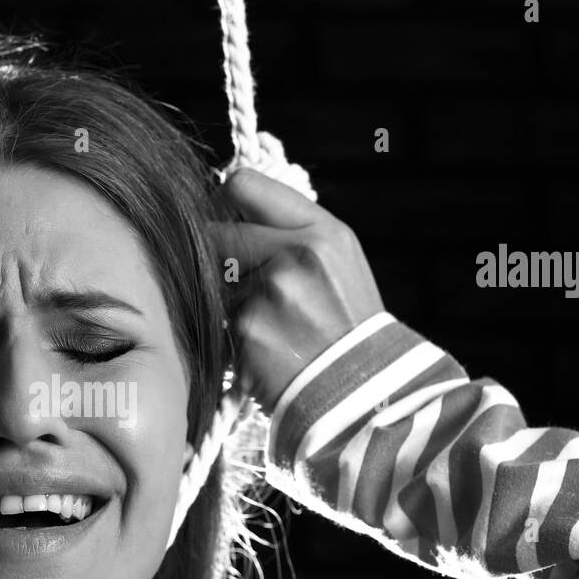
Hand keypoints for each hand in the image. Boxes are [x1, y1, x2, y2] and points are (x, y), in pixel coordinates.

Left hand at [210, 166, 385, 414]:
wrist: (364, 394)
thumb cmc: (350, 328)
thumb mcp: (340, 263)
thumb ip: (291, 232)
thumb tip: (229, 205)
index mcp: (322, 232)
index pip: (243, 184)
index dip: (226, 202)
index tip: (228, 218)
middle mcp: (293, 255)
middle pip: (215, 236)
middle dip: (220, 260)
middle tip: (246, 287)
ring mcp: (266, 294)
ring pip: (213, 286)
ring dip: (228, 305)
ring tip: (271, 328)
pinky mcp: (244, 332)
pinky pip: (217, 324)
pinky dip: (232, 336)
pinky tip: (265, 350)